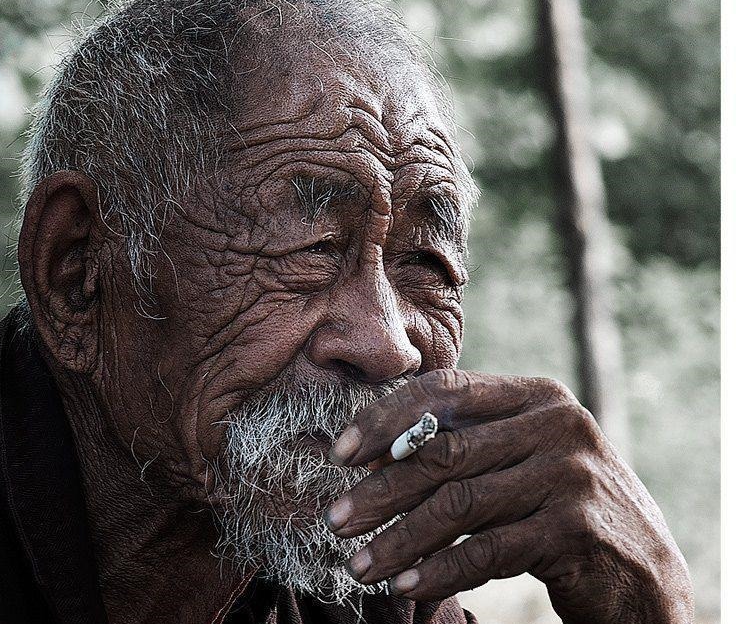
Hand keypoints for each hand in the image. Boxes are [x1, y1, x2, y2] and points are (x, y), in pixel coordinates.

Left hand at [325, 369, 692, 623]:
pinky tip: (406, 586)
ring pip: (459, 504)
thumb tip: (371, 455)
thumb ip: (461, 444)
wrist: (640, 565)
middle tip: (335, 519)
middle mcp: (555, 423)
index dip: (384, 418)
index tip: (339, 453)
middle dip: (380, 489)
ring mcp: (570, 474)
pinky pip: (488, 550)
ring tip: (359, 565)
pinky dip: (439, 570)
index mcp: (533, 394)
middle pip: (445, 452)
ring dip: (399, 538)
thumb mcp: (516, 458)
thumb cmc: (558, 502)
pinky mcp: (576, 528)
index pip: (443, 390)